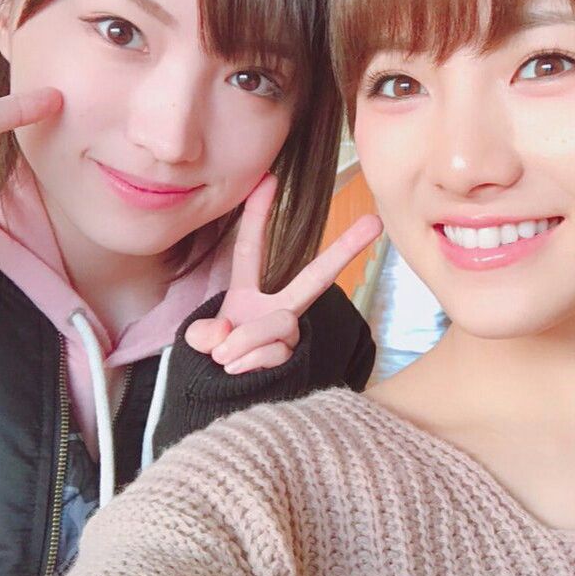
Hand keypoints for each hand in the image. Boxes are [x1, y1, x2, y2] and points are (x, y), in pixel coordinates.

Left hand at [186, 174, 382, 373]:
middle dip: (344, 249)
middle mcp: (277, 308)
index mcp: (248, 293)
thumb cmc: (213, 360)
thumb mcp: (200, 341)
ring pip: (279, 323)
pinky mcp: (293, 357)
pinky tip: (239, 371)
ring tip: (226, 358)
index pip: (251, 249)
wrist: (221, 397)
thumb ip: (206, 333)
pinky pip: (274, 352)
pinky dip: (249, 362)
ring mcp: (288, 333)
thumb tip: (228, 334)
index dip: (258, 215)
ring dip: (247, 341)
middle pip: (315, 277)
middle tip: (374, 223)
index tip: (269, 178)